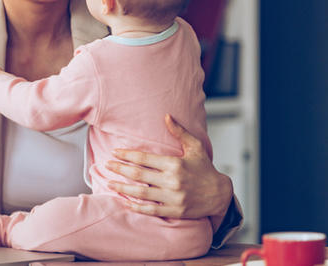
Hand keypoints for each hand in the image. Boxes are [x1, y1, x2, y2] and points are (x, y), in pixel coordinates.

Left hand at [106, 114, 232, 222]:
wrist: (220, 194)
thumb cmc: (205, 169)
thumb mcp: (195, 147)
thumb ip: (179, 132)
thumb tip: (166, 116)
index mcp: (175, 164)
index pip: (144, 158)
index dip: (127, 155)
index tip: (115, 152)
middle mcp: (172, 181)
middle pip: (138, 175)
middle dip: (120, 169)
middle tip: (107, 165)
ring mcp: (173, 198)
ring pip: (141, 193)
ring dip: (123, 188)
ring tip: (110, 183)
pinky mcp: (174, 211)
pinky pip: (151, 210)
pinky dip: (137, 207)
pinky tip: (126, 202)